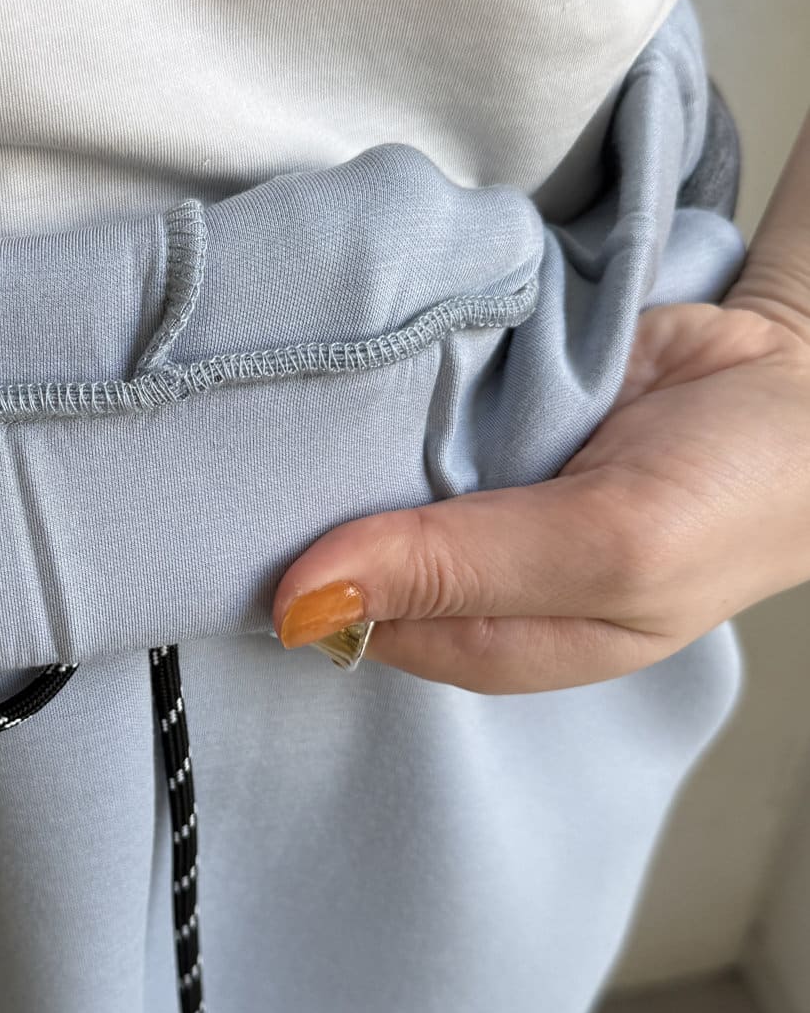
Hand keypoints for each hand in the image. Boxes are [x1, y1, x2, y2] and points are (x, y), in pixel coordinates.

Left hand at [272, 298, 809, 692]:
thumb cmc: (737, 492)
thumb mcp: (607, 548)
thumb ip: (459, 572)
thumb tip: (300, 607)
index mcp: (505, 643)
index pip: (371, 628)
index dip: (322, 585)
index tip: (274, 535)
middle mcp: (476, 577)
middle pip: (355, 558)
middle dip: (322, 514)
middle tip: (277, 462)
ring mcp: (476, 494)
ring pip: (368, 479)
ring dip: (350, 443)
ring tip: (317, 405)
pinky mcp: (482, 419)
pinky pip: (406, 406)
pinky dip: (392, 386)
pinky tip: (373, 369)